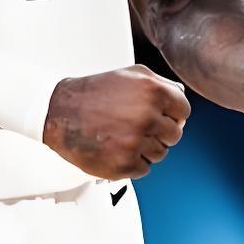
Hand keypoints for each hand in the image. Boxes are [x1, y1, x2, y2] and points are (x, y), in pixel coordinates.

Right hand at [43, 64, 189, 179]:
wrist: (60, 112)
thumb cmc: (93, 93)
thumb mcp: (130, 74)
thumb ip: (161, 83)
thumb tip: (181, 95)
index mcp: (152, 91)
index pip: (184, 111)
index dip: (173, 114)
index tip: (162, 116)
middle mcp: (146, 116)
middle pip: (174, 135)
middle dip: (159, 132)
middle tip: (137, 126)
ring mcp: (136, 142)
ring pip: (160, 154)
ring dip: (145, 148)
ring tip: (123, 135)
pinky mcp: (124, 164)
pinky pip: (143, 169)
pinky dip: (132, 162)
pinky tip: (116, 147)